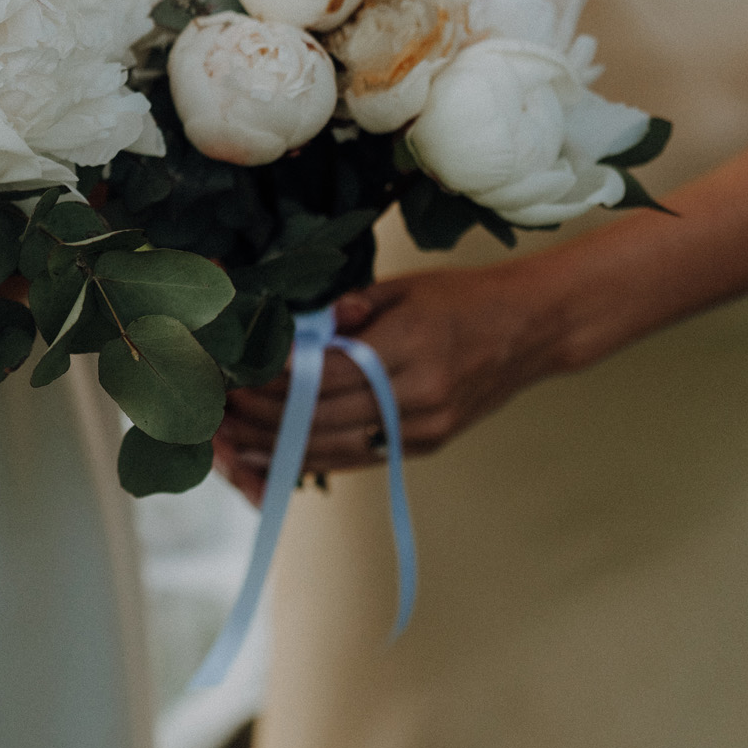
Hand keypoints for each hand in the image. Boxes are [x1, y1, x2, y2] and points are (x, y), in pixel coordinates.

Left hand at [214, 264, 572, 496]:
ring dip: (278, 445)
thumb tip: (287, 333)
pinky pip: (358, 457)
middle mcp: (417, 395)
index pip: (322, 372)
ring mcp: (423, 427)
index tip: (230, 373)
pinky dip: (313, 458)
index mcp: (408, 347)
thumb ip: (342, 313)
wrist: (530, 329)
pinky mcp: (425, 445)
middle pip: (321, 414)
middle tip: (218, 408)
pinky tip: (275, 455)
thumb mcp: (399, 289)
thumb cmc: (459, 298)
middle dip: (262, 415)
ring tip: (231, 439)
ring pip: (334, 446)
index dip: (271, 379)